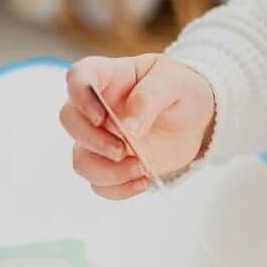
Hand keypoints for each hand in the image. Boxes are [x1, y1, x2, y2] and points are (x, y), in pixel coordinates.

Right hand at [61, 55, 214, 200]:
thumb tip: (129, 126)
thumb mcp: (175, 82)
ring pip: (81, 160)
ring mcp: (102, 138)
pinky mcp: (113, 165)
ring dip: (106, 171)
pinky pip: (99, 184)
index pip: (78, 78)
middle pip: (69, 121)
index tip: (101, 116)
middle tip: (122, 149)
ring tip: (141, 168)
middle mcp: (97, 108)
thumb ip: (150, 97)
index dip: (80, 97)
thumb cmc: (182, 90)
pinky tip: (143, 181)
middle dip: (92, 140)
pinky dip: (118, 189)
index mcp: (109, 77)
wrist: (197, 118)